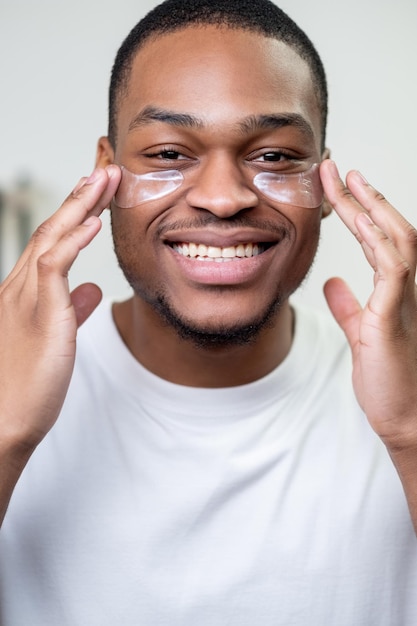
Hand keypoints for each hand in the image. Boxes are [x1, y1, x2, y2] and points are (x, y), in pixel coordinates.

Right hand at [0, 165, 120, 453]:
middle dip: (80, 197)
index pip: (51, 242)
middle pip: (51, 230)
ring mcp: (25, 297)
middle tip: (104, 169)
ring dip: (80, 205)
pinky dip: (73, 241)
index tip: (95, 193)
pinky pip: (53, 267)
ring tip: (104, 179)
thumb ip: (70, 309)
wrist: (4, 422)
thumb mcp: (55, 337)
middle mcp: (20, 287)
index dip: (74, 214)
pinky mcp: (37, 313)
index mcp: (25, 292)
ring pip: (51, 238)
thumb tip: (89, 289)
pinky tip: (92, 222)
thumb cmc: (28, 384)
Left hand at [320, 159, 416, 450]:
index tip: (335, 186)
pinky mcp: (395, 315)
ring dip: (370, 207)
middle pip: (387, 228)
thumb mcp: (361, 332)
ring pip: (394, 239)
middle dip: (361, 196)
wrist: (404, 417)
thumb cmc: (387, 378)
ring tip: (346, 180)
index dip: (358, 210)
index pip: (378, 238)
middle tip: (334, 168)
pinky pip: (393, 269)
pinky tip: (360, 222)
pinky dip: (378, 243)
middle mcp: (406, 287)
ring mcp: (406, 298)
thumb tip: (332, 282)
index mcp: (395, 289)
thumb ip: (348, 305)